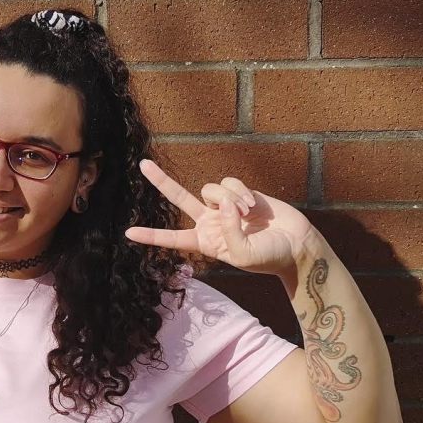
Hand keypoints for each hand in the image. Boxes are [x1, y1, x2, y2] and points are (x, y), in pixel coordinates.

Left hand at [125, 159, 318, 276]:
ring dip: (230, 200)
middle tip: (142, 165)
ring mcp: (224, 206)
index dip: (151, 236)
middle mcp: (209, 222)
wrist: (295, 245)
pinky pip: (231, 184)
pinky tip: (256, 208)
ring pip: (211, 189)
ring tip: (249, 216)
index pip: (172, 238)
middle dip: (161, 181)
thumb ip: (229, 230)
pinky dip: (242, 194)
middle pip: (178, 199)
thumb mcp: (243, 255)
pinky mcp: (240, 193)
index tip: (128, 233)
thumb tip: (223, 204)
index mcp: (204, 242)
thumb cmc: (268, 257)